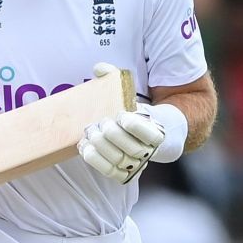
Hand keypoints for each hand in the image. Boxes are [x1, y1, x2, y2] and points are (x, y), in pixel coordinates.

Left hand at [77, 63, 166, 183]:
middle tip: (102, 122)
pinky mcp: (124, 173)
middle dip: (114, 135)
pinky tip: (85, 146)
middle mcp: (149, 151)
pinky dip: (95, 160)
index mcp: (158, 132)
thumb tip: (99, 68)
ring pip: (120, 160)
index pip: (151, 134)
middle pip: (134, 149)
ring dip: (102, 146)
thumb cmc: (134, 111)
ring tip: (91, 132)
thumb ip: (115, 77)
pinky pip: (109, 171)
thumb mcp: (130, 93)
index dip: (136, 126)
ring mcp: (137, 164)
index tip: (122, 114)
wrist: (144, 135)